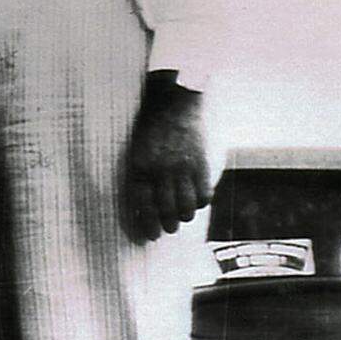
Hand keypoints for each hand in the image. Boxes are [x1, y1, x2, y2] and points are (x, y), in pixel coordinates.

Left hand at [126, 74, 211, 241]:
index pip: (143, 206)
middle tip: (169, 230)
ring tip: (183, 215)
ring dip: (185, 216)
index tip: (151, 237)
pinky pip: (204, 195)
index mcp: (140, 167)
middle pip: (166, 211)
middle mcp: (161, 171)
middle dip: (168, 226)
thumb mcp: (137, 151)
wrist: (176, 102)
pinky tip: (198, 200)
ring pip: (186, 208)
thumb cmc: (152, 129)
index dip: (147, 224)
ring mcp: (182, 168)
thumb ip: (140, 176)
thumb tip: (145, 207)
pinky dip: (202, 202)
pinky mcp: (201, 164)